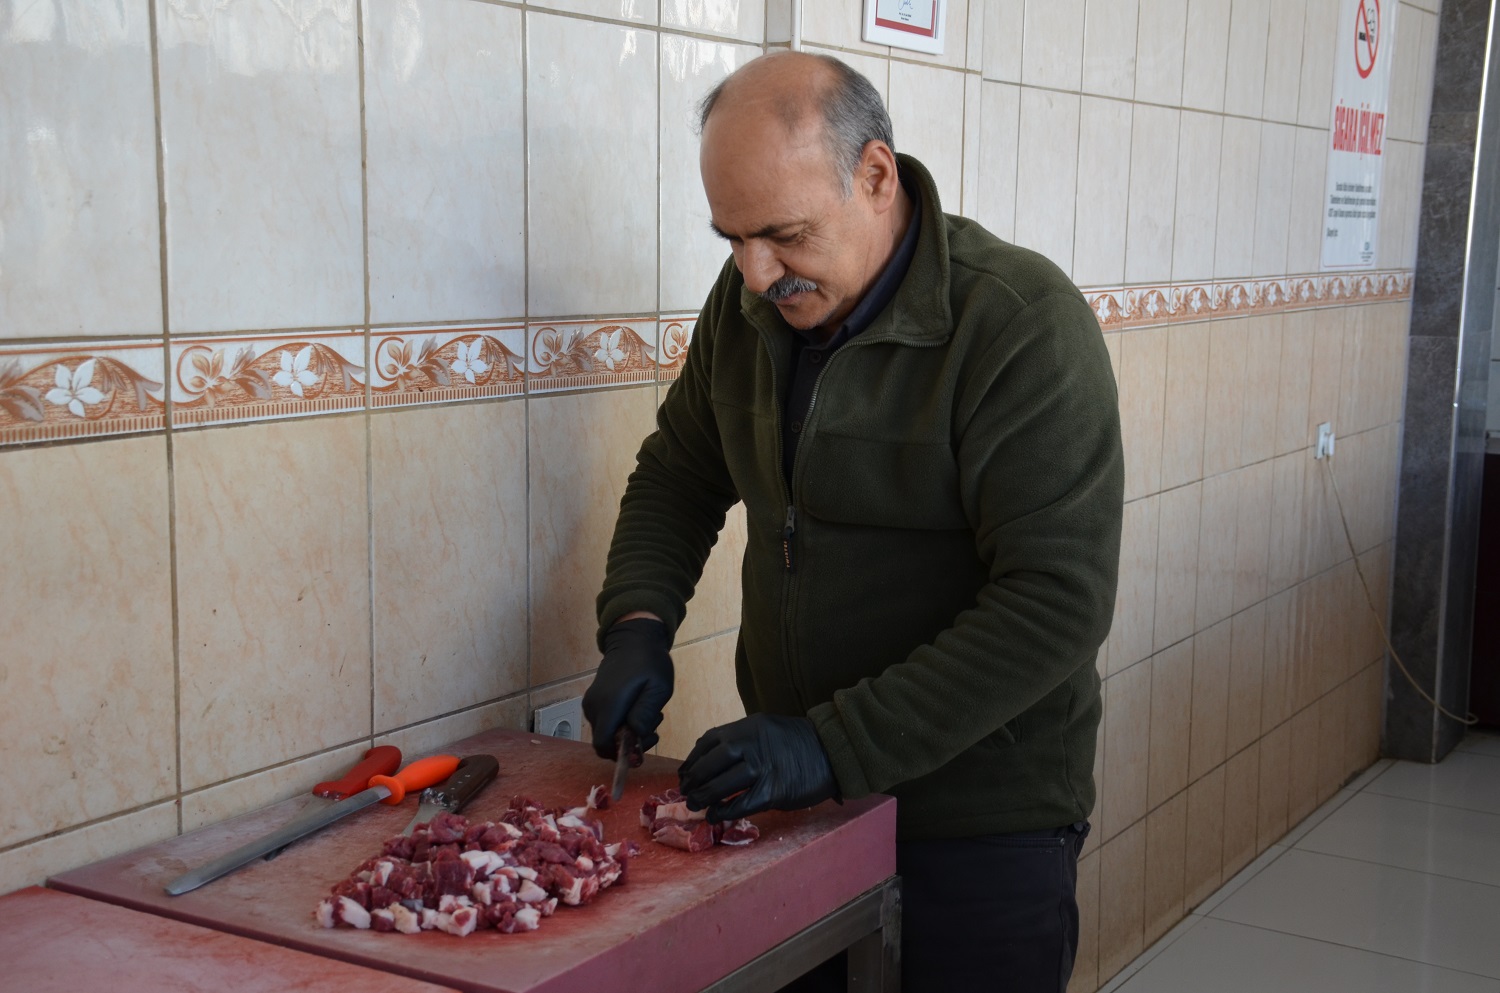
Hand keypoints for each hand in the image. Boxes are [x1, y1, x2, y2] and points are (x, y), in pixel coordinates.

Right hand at [583, 618, 673, 759]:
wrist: (633, 639)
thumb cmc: (649, 662)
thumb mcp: (658, 687)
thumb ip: (646, 712)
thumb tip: (635, 735)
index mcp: (608, 705)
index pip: (603, 745)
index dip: (621, 753)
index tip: (642, 744)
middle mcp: (593, 707)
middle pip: (605, 742)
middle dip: (628, 744)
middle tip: (652, 729)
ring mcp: (590, 703)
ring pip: (605, 734)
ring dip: (626, 733)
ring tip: (648, 715)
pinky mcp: (592, 700)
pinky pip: (604, 723)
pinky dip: (620, 724)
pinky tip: (637, 711)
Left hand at [678, 714, 838, 821]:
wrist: (833, 752)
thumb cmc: (798, 744)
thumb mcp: (766, 729)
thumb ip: (742, 740)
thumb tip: (711, 764)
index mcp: (749, 726)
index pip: (710, 740)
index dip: (693, 759)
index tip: (685, 773)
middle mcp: (754, 743)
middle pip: (713, 762)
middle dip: (694, 779)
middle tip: (687, 792)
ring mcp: (764, 766)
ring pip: (723, 783)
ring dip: (705, 796)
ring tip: (696, 805)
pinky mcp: (775, 790)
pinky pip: (742, 802)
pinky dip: (725, 810)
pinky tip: (717, 814)